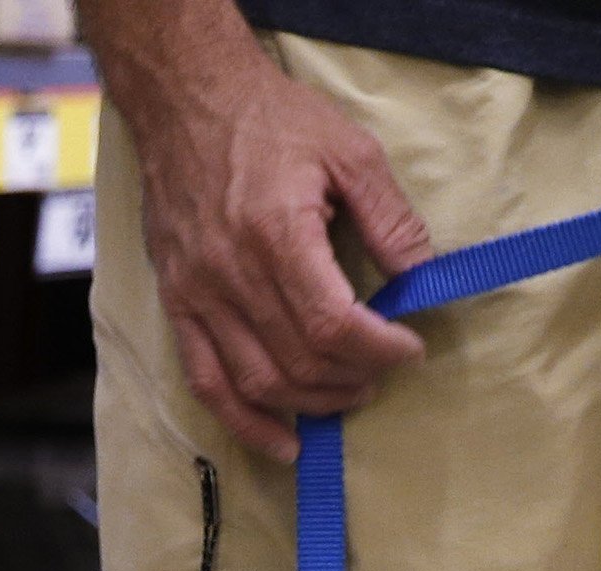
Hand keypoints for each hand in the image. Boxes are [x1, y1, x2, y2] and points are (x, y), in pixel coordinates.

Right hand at [115, 43, 432, 459]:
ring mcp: (198, 294)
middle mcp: (231, 273)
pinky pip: (207, 382)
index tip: (410, 348)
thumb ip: (391, 218)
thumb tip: (423, 278)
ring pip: (260, 381)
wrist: (184, 98)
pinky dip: (246, 422)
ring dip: (313, 403)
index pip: (334, 324)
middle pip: (302, 360)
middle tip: (384, 368)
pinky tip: (282, 442)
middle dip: (355, 376)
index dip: (380, 350)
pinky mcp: (178, 303)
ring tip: (347, 394)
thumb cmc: (268, 118)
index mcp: (276, 233)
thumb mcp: (348, 150)